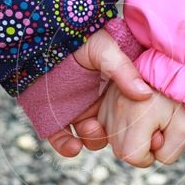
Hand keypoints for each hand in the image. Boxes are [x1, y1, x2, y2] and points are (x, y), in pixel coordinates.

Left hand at [47, 29, 156, 156]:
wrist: (39, 36)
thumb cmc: (77, 38)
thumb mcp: (105, 49)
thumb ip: (123, 70)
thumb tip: (144, 95)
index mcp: (112, 88)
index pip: (129, 113)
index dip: (135, 124)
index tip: (140, 129)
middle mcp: (95, 101)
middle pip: (111, 129)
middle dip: (112, 134)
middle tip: (110, 129)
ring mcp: (74, 110)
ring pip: (88, 137)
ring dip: (91, 140)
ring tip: (89, 129)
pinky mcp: (51, 116)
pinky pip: (61, 139)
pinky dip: (67, 148)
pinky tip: (73, 147)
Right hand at [97, 82, 184, 167]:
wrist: (172, 67)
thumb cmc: (182, 98)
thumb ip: (170, 152)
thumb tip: (152, 154)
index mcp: (138, 115)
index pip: (132, 157)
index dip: (149, 156)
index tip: (161, 137)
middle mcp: (117, 109)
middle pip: (121, 151)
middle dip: (139, 146)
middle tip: (157, 125)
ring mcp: (108, 104)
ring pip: (113, 139)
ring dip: (130, 136)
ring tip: (147, 116)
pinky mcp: (103, 101)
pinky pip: (108, 127)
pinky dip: (122, 127)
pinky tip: (136, 114)